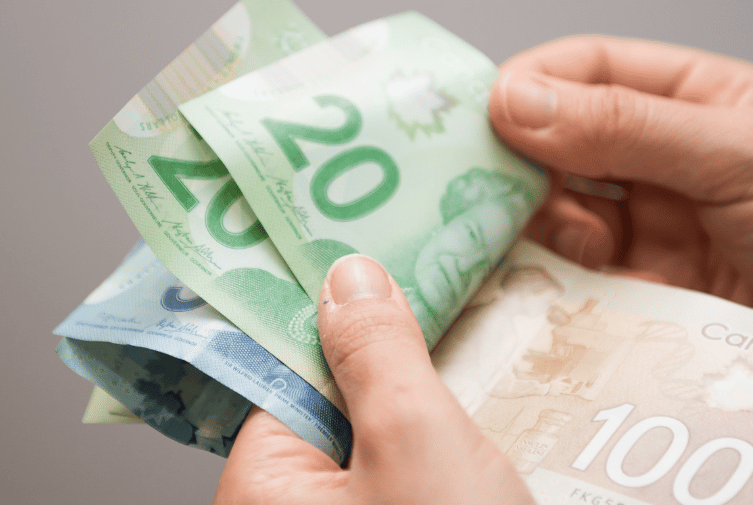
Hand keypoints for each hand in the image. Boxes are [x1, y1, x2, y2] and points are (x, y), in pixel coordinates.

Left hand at [213, 255, 533, 504]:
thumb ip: (376, 352)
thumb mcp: (412, 441)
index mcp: (266, 486)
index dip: (328, 311)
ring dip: (427, 391)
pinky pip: (412, 458)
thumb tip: (349, 277)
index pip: (285, 370)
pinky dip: (444, 431)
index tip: (365, 256)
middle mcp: (299, 500)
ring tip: (476, 333)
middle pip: (339, 394)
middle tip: (436, 283)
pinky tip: (486, 401)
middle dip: (389, 350)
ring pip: (384, 426)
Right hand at [489, 35, 752, 339]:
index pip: (587, 71)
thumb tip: (519, 102)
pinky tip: (561, 278)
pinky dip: (555, 273)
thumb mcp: (741, 156)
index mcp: (690, 98)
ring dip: (539, 220)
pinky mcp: (639, 287)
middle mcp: (659, 157)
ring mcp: (647, 224)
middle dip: (521, 159)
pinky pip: (575, 272)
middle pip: (559, 141)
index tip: (481, 117)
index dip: (530, 85)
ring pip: (558, 208)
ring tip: (552, 239)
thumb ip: (629, 126)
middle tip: (488, 185)